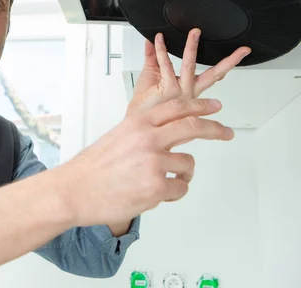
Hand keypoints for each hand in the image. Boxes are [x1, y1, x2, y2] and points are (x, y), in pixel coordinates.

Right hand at [59, 97, 231, 226]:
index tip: (214, 106)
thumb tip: (165, 135)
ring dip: (181, 174)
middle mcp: (147, 138)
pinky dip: (172, 193)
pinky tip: (155, 194)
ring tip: (163, 181)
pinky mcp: (157, 186)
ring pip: (188, 164)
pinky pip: (180, 188)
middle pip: (192, 126)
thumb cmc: (92, 169)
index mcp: (137, 123)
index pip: (176, 107)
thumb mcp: (117, 137)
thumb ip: (142, 133)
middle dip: (215, 128)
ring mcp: (153, 161)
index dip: (199, 105)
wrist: (74, 190)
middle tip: (226, 132)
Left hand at [126, 28, 250, 115]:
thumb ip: (152, 56)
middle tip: (241, 50)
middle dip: (229, 62)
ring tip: (195, 32)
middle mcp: (188, 92)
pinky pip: (165, 66)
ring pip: (189, 66)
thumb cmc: (144, 106)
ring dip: (192, 47)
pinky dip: (161, 51)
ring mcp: (178, 91)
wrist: (136, 124)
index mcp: (190, 92)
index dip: (228, 65)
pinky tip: (158, 40)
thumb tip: (149, 40)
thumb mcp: (151, 76)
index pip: (213, 76)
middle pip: (214, 75)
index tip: (241, 53)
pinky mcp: (166, 89)